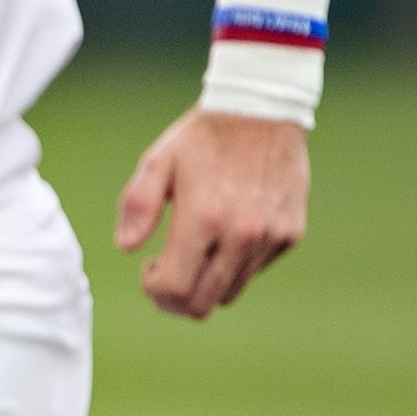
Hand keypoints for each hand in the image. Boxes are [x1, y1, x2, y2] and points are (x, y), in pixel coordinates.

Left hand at [115, 109, 309, 319]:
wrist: (263, 112)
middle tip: (165, 274)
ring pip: (230, 291)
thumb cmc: (202, 139)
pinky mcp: (290, 233)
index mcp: (203, 219)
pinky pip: (254, 270)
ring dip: (206, 282)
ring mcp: (269, 236)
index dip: (154, 289)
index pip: (174, 288)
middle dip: (175, 299)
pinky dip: (235, 266)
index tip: (150, 268)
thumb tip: (126, 248)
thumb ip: (138, 206)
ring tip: (195, 251)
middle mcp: (241, 234)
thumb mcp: (158, 163)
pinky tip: (225, 235)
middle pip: (202, 303)